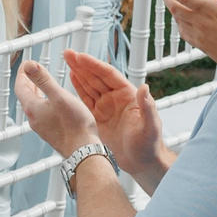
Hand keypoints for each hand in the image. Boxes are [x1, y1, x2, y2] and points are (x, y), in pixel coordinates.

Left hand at [15, 58, 97, 151]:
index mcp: (33, 108)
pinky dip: (44, 103)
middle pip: (26, 96)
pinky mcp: (50, 132)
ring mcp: (41, 127)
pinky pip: (42, 114)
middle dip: (29, 82)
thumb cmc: (74, 125)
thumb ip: (43, 79)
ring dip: (36, 93)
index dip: (23, 73)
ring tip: (42, 85)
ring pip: (34, 106)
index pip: (20, 87)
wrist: (83, 149)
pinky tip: (54, 103)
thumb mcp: (59, 96)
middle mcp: (34, 118)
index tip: (27, 64)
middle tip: (32, 72)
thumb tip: (29, 65)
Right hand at [63, 49, 165, 184]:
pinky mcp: (99, 117)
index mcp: (128, 95)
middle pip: (97, 77)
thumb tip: (144, 88)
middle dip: (82, 64)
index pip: (109, 75)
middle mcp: (117, 98)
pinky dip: (79, 88)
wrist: (142, 162)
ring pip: (90, 85)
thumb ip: (147, 107)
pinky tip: (71, 78)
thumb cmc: (149, 145)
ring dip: (78, 72)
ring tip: (66, 60)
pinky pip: (87, 99)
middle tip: (68, 53)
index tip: (81, 57)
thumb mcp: (150, 126)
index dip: (94, 65)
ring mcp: (107, 107)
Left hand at [156, 0, 216, 67]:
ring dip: (173, 10)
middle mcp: (200, 23)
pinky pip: (184, 32)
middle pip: (175, 9)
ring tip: (172, 3)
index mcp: (210, 11)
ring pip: (178, 21)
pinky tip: (183, 23)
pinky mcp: (202, 47)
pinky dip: (180, 24)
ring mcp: (199, 36)